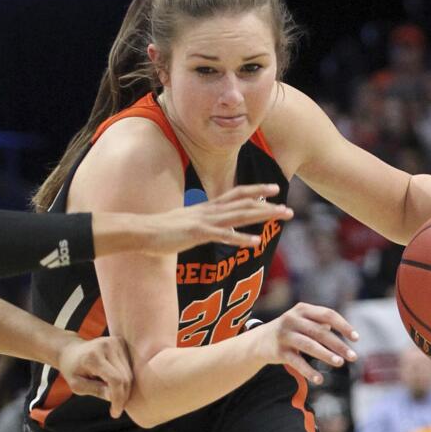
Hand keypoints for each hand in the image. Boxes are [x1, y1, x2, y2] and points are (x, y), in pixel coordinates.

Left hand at [59, 335, 132, 417]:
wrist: (71, 350)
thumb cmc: (72, 370)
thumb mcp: (76, 385)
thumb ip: (96, 390)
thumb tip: (113, 397)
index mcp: (93, 357)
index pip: (116, 380)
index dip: (118, 399)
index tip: (115, 413)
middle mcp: (107, 346)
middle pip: (125, 378)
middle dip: (122, 396)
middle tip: (114, 408)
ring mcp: (116, 342)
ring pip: (130, 373)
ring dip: (124, 388)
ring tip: (110, 392)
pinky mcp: (122, 343)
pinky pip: (130, 367)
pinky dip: (125, 379)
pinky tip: (115, 383)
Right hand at [139, 185, 293, 254]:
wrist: (141, 231)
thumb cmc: (161, 230)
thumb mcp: (186, 223)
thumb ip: (203, 224)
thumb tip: (214, 228)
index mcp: (207, 207)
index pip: (236, 194)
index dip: (256, 191)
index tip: (274, 189)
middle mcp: (209, 211)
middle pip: (244, 204)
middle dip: (268, 206)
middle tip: (289, 210)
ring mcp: (204, 221)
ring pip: (240, 215)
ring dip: (263, 215)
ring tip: (281, 216)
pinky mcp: (198, 234)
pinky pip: (223, 236)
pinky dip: (240, 238)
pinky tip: (255, 241)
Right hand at [248, 302, 357, 385]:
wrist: (259, 341)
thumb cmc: (290, 331)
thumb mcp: (303, 322)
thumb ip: (322, 324)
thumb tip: (346, 334)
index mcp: (302, 309)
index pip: (328, 315)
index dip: (343, 326)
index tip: (356, 338)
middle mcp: (292, 319)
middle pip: (320, 332)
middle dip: (338, 345)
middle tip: (353, 357)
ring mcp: (285, 335)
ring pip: (309, 345)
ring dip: (326, 355)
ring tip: (340, 363)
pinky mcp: (279, 351)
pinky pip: (296, 362)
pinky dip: (308, 371)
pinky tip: (319, 379)